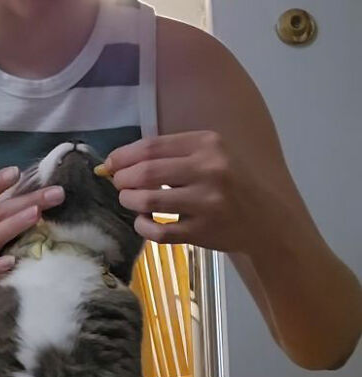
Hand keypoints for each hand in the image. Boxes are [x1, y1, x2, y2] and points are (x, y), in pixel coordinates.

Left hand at [104, 132, 259, 250]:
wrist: (266, 219)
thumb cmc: (230, 182)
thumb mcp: (210, 155)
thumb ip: (170, 154)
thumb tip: (117, 163)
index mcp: (208, 144)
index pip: (151, 146)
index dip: (123, 156)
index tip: (110, 164)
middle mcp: (210, 170)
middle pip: (146, 172)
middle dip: (123, 179)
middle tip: (119, 185)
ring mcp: (208, 203)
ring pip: (149, 200)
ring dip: (130, 201)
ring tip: (131, 201)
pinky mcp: (204, 232)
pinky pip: (159, 231)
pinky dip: (143, 226)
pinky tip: (144, 221)